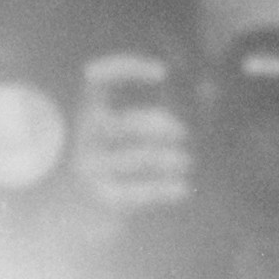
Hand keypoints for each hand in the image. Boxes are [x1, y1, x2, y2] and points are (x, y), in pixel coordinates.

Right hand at [71, 53, 194, 225]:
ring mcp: (93, 168)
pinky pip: (140, 193)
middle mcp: (85, 137)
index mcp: (88, 111)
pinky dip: (164, 189)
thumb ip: (147, 115)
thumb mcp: (120, 133)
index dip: (128, 69)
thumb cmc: (113, 160)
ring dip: (167, 158)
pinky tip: (184, 188)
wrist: (81, 209)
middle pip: (125, 125)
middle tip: (183, 132)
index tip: (163, 73)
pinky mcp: (106, 198)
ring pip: (138, 159)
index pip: (100, 81)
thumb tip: (197, 95)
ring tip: (186, 161)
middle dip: (158, 125)